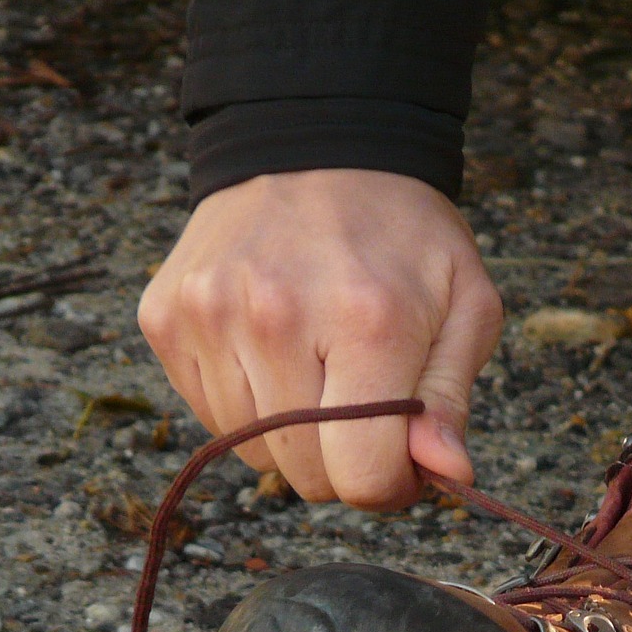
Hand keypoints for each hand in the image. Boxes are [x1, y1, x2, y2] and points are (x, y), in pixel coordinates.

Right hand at [139, 169, 502, 507]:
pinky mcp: (165, 316)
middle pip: (305, 474)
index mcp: (366, 322)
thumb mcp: (466, 304)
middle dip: (343, 459)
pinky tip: (273, 349)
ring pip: (254, 452)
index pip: (360, 473)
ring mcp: (209, 315)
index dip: (389, 486)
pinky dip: (247, 403)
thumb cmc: (403, 236)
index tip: (403, 459)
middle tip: (362, 402)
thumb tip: (447, 475)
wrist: (317, 145)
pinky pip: (210, 415)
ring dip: (292, 433)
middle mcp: (275, 318)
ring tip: (317, 364)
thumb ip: (451, 398)